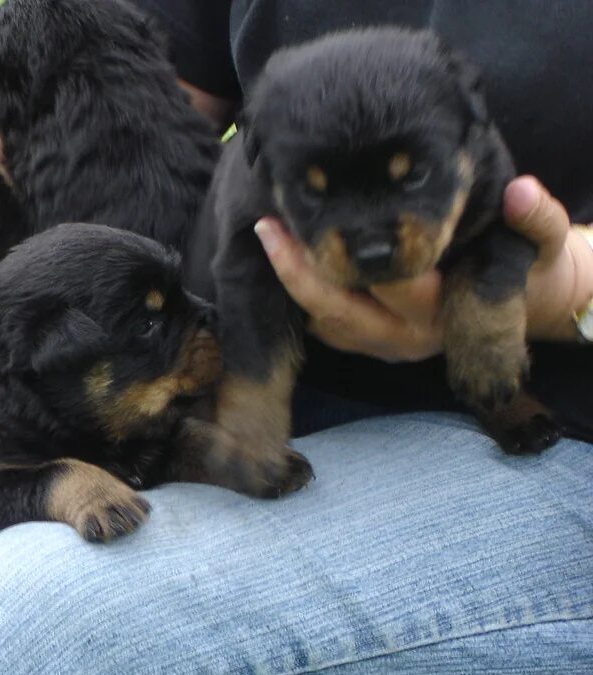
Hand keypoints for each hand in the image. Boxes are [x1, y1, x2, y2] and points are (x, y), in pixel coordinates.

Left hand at [253, 175, 592, 360]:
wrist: (525, 306)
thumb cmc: (528, 266)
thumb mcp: (543, 243)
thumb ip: (536, 219)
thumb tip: (520, 191)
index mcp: (446, 312)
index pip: (395, 285)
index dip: (358, 255)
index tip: (325, 217)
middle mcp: (410, 336)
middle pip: (340, 309)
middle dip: (300, 270)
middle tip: (268, 226)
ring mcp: (385, 346)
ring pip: (324, 323)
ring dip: (293, 282)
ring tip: (268, 234)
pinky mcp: (368, 346)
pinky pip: (324, 328)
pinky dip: (301, 296)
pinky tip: (280, 256)